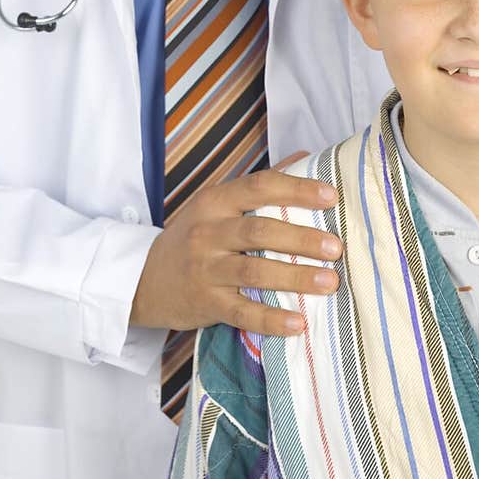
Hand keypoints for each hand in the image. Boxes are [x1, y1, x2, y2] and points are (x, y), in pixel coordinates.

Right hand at [129, 166, 341, 336]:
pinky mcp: (206, 304)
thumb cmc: (192, 236)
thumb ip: (260, 183)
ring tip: (330, 282)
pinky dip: (271, 320)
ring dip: (295, 277)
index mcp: (215, 201)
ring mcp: (206, 269)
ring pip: (255, 272)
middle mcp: (209, 232)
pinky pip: (242, 313)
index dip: (297, 189)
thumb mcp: (216, 203)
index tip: (331, 196)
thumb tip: (305, 155)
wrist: (142, 279)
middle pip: (260, 231)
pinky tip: (299, 323)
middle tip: (336, 247)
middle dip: (302, 239)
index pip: (260, 187)